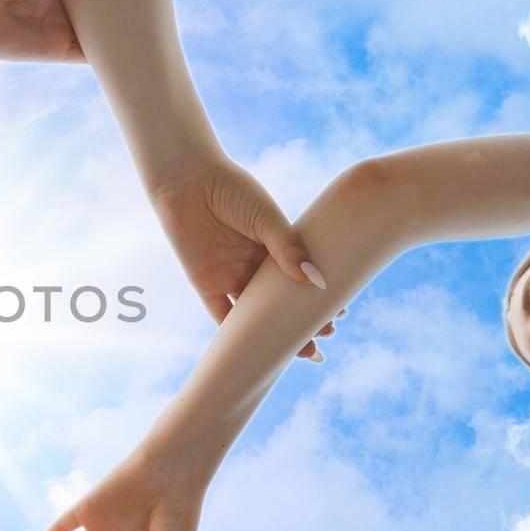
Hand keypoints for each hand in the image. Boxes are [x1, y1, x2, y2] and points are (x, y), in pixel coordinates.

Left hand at [0, 0, 125, 62]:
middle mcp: (65, 5)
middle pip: (105, 6)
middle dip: (127, 4)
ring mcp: (64, 28)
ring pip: (103, 32)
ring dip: (124, 30)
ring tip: (157, 21)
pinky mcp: (59, 50)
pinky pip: (91, 54)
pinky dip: (111, 54)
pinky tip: (134, 48)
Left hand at [151, 159, 337, 359]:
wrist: (187, 182)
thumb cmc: (230, 190)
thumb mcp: (266, 217)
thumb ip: (288, 247)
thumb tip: (315, 280)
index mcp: (272, 247)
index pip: (300, 277)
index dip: (319, 295)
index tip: (342, 311)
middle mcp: (253, 265)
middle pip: (281, 301)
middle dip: (302, 320)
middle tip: (326, 335)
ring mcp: (231, 276)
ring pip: (256, 314)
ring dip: (275, 332)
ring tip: (302, 349)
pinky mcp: (207, 285)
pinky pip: (222, 316)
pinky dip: (237, 336)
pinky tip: (257, 349)